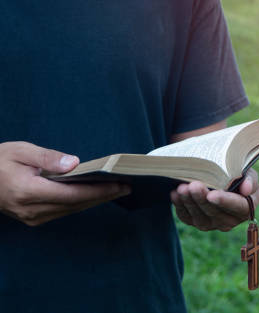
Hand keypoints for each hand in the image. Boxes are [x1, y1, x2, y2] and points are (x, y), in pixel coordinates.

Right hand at [0, 141, 131, 225]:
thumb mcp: (20, 151)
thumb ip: (48, 157)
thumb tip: (75, 164)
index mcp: (27, 191)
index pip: (72, 194)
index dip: (98, 190)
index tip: (119, 184)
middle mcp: (30, 209)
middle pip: (76, 204)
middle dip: (103, 195)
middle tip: (127, 186)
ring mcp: (31, 217)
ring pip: (71, 210)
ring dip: (95, 200)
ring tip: (117, 190)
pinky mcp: (33, 219)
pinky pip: (63, 211)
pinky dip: (82, 203)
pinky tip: (96, 195)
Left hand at [171, 169, 258, 231]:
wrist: (222, 176)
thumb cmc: (238, 174)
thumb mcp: (249, 173)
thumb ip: (251, 180)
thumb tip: (247, 189)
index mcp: (246, 208)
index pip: (237, 207)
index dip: (225, 201)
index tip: (212, 195)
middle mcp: (230, 221)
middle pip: (215, 212)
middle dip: (202, 199)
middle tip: (193, 185)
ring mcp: (212, 224)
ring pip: (199, 217)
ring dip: (190, 202)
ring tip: (182, 188)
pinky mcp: (196, 222)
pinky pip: (187, 217)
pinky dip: (180, 206)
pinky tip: (175, 194)